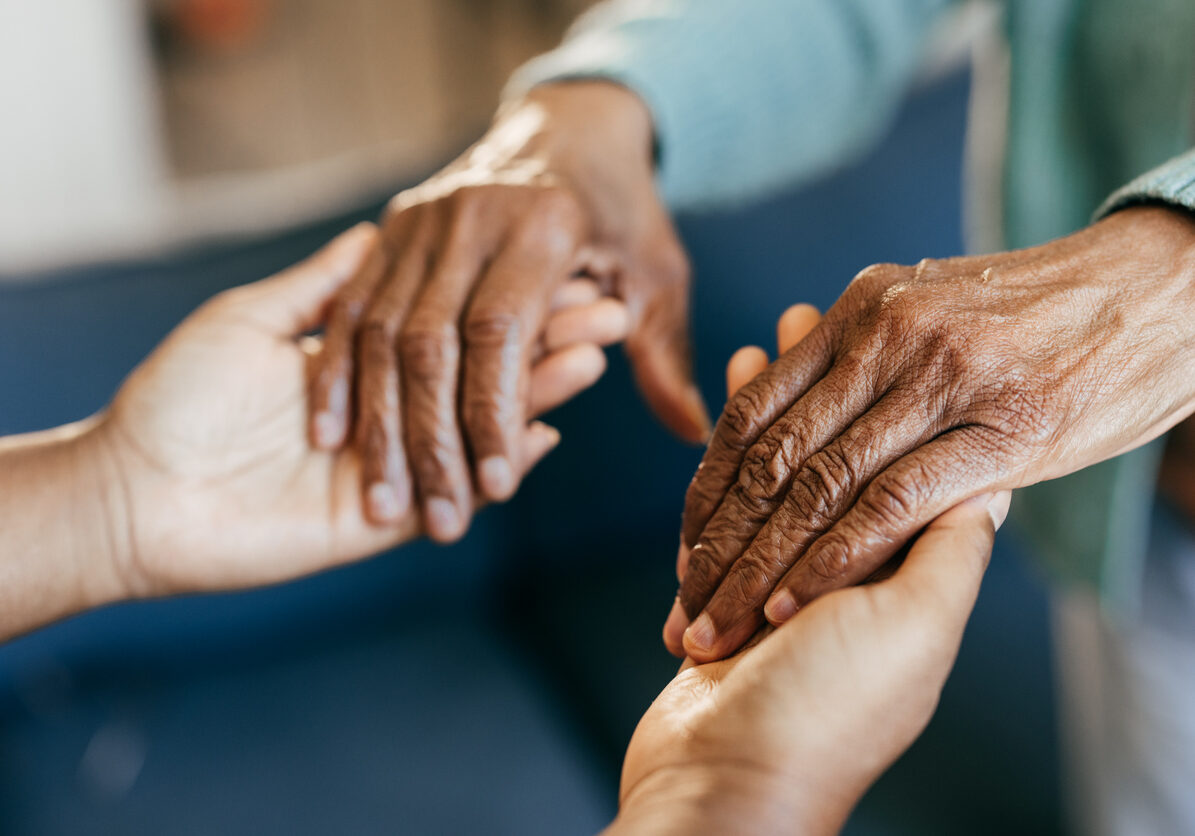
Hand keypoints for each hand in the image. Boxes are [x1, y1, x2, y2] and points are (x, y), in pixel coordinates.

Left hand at [94, 224, 626, 597]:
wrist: (137, 488)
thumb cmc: (180, 396)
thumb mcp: (249, 319)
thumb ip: (322, 287)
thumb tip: (373, 232)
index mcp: (359, 361)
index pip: (451, 324)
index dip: (503, 299)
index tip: (556, 265)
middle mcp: (388, 411)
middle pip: (481, 372)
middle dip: (542, 341)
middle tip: (604, 308)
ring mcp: (393, 465)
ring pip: (482, 425)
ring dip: (538, 392)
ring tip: (593, 357)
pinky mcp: (386, 520)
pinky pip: (460, 490)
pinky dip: (503, 460)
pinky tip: (550, 428)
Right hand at [307, 81, 708, 542]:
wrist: (567, 126)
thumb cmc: (619, 213)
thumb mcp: (654, 274)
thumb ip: (663, 354)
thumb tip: (695, 432)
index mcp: (542, 224)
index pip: (503, 332)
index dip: (494, 415)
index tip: (494, 490)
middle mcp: (469, 216)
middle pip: (430, 341)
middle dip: (430, 439)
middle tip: (437, 521)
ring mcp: (420, 220)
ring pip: (380, 331)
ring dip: (377, 423)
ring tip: (383, 501)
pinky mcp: (389, 228)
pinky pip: (350, 308)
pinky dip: (339, 373)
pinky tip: (332, 435)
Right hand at [612, 330, 1008, 834]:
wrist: (727, 784)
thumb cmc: (830, 714)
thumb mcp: (914, 631)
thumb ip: (948, 549)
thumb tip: (993, 479)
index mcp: (900, 570)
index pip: (903, 458)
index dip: (896, 395)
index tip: (889, 331)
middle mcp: (841, 562)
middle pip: (835, 443)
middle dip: (824, 380)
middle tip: (812, 311)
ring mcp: (775, 565)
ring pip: (775, 456)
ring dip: (773, 396)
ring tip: (771, 333)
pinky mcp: (720, 572)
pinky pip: (727, 489)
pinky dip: (728, 440)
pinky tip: (726, 396)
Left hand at [674, 205, 1194, 660]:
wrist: (1158, 287)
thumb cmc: (1037, 315)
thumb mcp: (929, 309)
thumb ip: (861, 359)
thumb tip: (792, 404)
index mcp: (859, 312)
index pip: (752, 413)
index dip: (708, 492)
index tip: (686, 552)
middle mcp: (887, 338)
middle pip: (770, 458)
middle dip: (719, 546)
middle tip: (685, 609)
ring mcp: (942, 382)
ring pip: (818, 487)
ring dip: (760, 569)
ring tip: (722, 625)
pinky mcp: (1001, 431)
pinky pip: (890, 503)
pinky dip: (833, 561)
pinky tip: (796, 605)